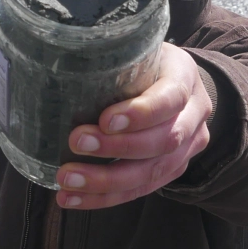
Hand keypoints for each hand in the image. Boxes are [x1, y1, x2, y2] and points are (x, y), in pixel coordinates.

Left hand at [55, 42, 212, 209]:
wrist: (176, 83)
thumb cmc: (142, 63)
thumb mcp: (134, 50)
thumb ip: (110, 60)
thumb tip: (53, 69)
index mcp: (184, 76)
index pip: (171, 98)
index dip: (141, 113)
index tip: (105, 120)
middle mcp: (194, 114)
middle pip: (164, 140)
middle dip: (117, 148)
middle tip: (76, 144)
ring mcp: (189, 145)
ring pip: (153, 172)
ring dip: (106, 182)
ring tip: (68, 180)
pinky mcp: (174, 169)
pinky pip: (142, 190)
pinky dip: (105, 197)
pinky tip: (73, 198)